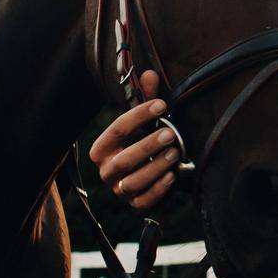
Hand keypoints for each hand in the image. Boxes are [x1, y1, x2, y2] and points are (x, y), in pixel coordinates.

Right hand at [88, 70, 178, 210]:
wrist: (150, 173)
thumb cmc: (144, 141)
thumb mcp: (146, 121)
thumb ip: (147, 99)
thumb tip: (150, 73)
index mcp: (102, 147)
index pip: (116, 129)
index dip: (139, 116)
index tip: (162, 104)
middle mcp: (106, 170)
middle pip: (123, 160)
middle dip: (147, 146)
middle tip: (171, 133)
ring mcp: (119, 189)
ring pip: (133, 182)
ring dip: (155, 168)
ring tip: (175, 153)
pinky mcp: (134, 204)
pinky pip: (143, 202)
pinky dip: (158, 190)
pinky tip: (172, 176)